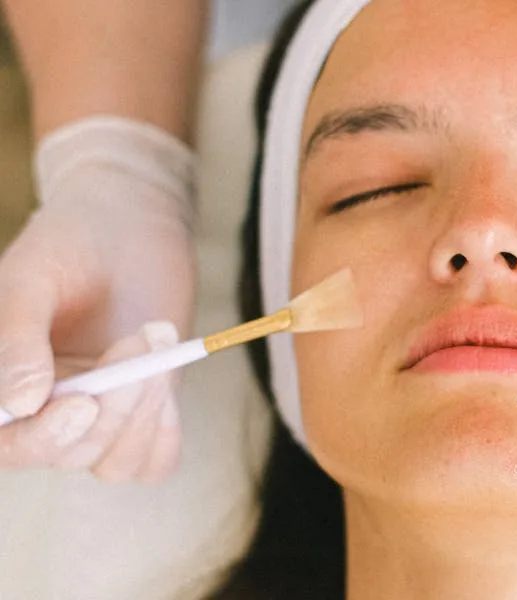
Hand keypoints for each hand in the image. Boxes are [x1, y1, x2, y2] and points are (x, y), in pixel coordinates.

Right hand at [0, 117, 195, 480]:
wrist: (130, 224)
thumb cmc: (70, 242)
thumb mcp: (32, 278)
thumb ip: (17, 337)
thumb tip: (21, 403)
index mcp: (2, 384)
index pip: (5, 443)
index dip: (38, 438)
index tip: (81, 405)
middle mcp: (42, 412)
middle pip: (64, 453)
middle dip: (111, 407)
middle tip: (139, 340)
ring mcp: (96, 416)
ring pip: (112, 461)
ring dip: (143, 408)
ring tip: (157, 334)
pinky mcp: (142, 413)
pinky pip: (152, 462)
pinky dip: (164, 432)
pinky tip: (166, 378)